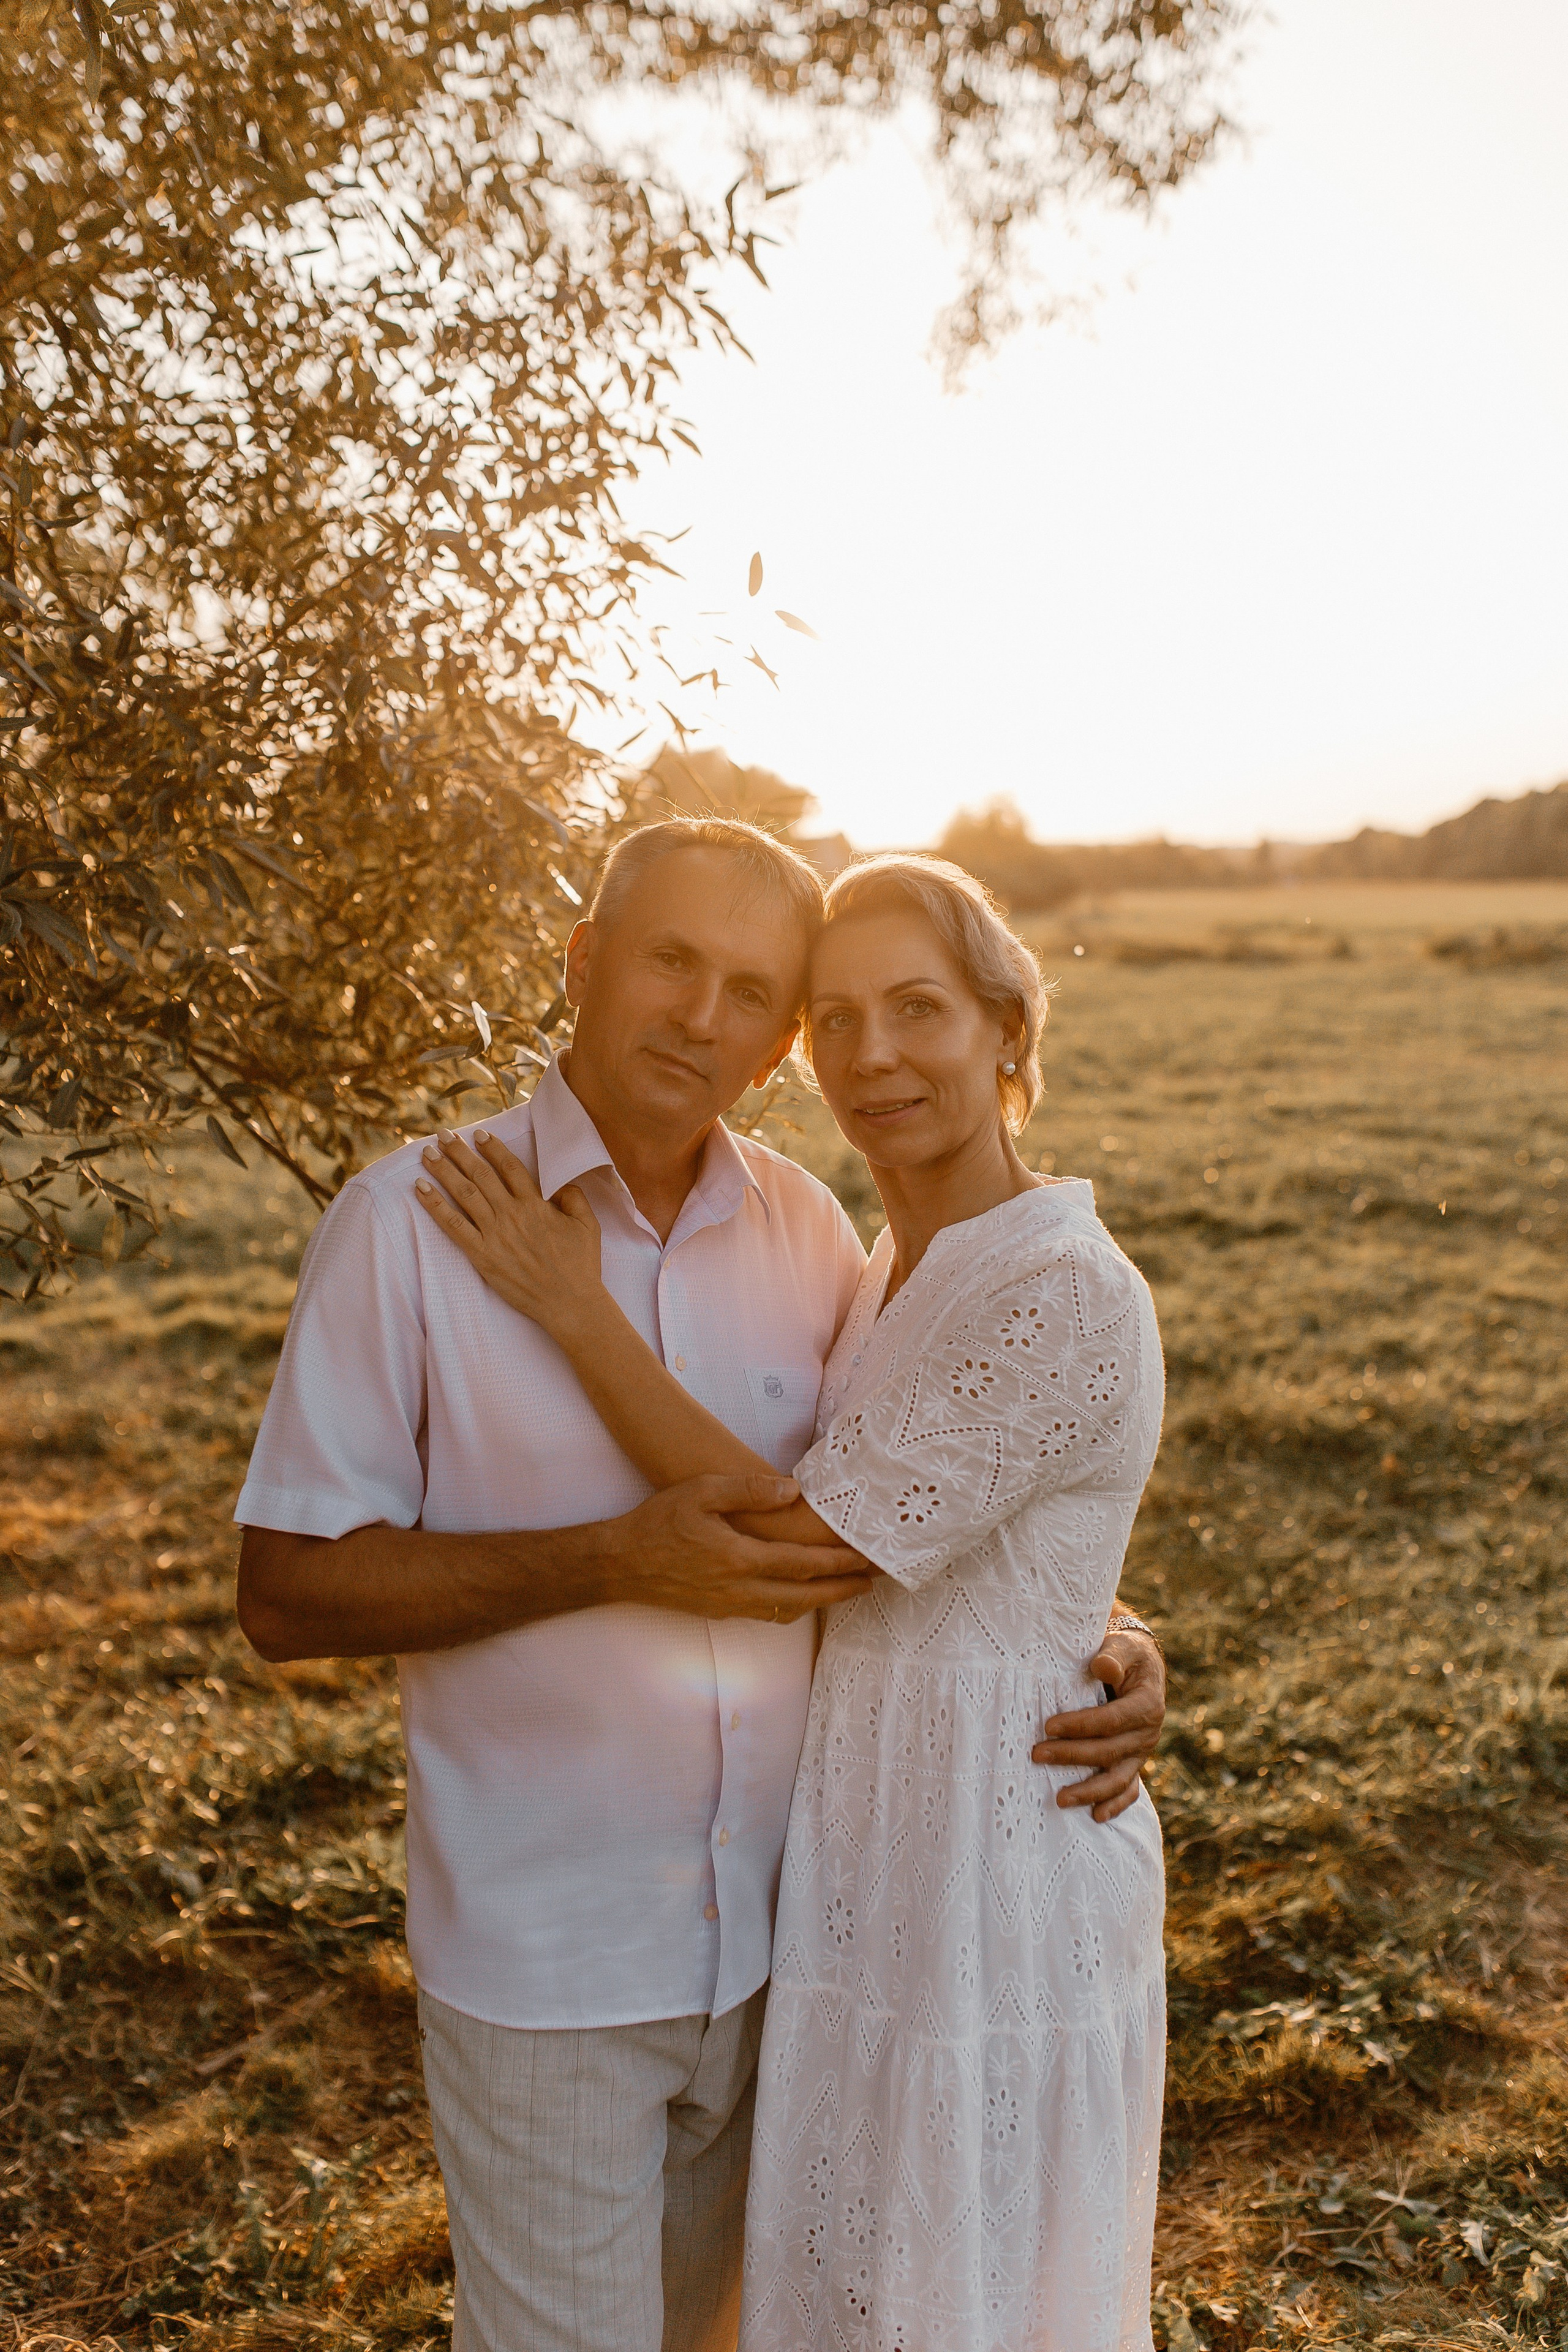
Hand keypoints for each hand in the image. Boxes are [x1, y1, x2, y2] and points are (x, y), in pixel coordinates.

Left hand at [415, 1126, 602, 1342]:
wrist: (570, 1302)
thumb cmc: (581, 1265)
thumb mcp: (587, 1225)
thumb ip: (573, 1198)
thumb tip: (558, 1183)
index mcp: (536, 1205)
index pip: (510, 1167)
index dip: (493, 1148)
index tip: (479, 1134)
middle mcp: (512, 1214)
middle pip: (480, 1175)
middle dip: (459, 1152)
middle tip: (442, 1134)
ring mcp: (495, 1234)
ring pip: (463, 1194)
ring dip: (443, 1170)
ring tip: (426, 1152)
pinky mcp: (482, 1256)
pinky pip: (453, 1226)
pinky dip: (435, 1206)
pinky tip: (421, 1189)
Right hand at [602, 1471, 873, 1621]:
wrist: (621, 1564)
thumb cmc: (658, 1523)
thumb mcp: (701, 1492)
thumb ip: (749, 1489)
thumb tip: (792, 1490)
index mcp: (740, 1559)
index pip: (803, 1565)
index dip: (839, 1564)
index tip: (866, 1560)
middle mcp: (740, 1589)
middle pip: (806, 1595)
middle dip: (843, 1589)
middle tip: (873, 1582)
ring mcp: (730, 1605)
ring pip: (789, 1610)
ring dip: (821, 1601)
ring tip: (845, 1589)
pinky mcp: (719, 1611)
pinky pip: (768, 1614)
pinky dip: (793, 1607)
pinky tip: (800, 1597)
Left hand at [1031, 1629, 1165, 1823]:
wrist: (1139, 1666)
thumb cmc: (1125, 1655)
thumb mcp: (1123, 1647)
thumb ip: (1113, 1656)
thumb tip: (1102, 1666)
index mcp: (1147, 1704)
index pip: (1111, 1720)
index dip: (1080, 1725)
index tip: (1048, 1726)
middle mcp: (1148, 1733)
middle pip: (1108, 1751)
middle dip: (1072, 1755)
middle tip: (1037, 1755)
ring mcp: (1141, 1753)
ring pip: (1117, 1779)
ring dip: (1089, 1791)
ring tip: (1060, 1799)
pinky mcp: (1133, 1764)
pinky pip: (1127, 1790)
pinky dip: (1114, 1805)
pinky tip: (1095, 1817)